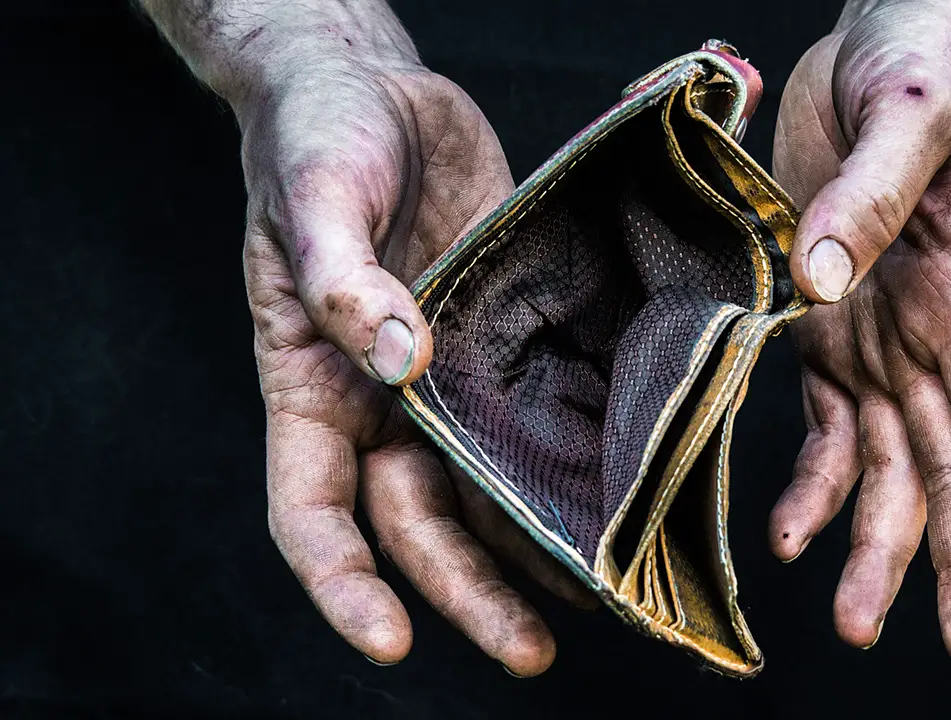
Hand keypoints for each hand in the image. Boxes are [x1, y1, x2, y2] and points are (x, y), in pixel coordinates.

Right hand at [237, 43, 593, 674]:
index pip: (313, 512)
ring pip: (493, 488)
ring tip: (606, 596)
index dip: (343, 583)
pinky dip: (586, 454)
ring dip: (540, 548)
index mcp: (314, 384)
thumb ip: (343, 278)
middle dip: (472, 592)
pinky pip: (550, 410)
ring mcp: (453, 376)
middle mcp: (386, 402)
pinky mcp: (511, 337)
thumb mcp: (316, 196)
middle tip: (533, 647)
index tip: (388, 641)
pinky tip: (636, 488)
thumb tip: (395, 360)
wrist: (373, 90)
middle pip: (421, 525)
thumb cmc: (316, 138)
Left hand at [770, 0, 950, 672]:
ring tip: (858, 623)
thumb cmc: (921, 71)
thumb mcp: (908, 118)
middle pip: (950, 467)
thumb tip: (824, 285)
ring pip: (887, 469)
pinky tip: (791, 536)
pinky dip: (811, 487)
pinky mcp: (823, 332)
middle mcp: (929, 337)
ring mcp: (877, 343)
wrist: (884, 51)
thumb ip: (871, 200)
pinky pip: (824, 429)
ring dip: (877, 547)